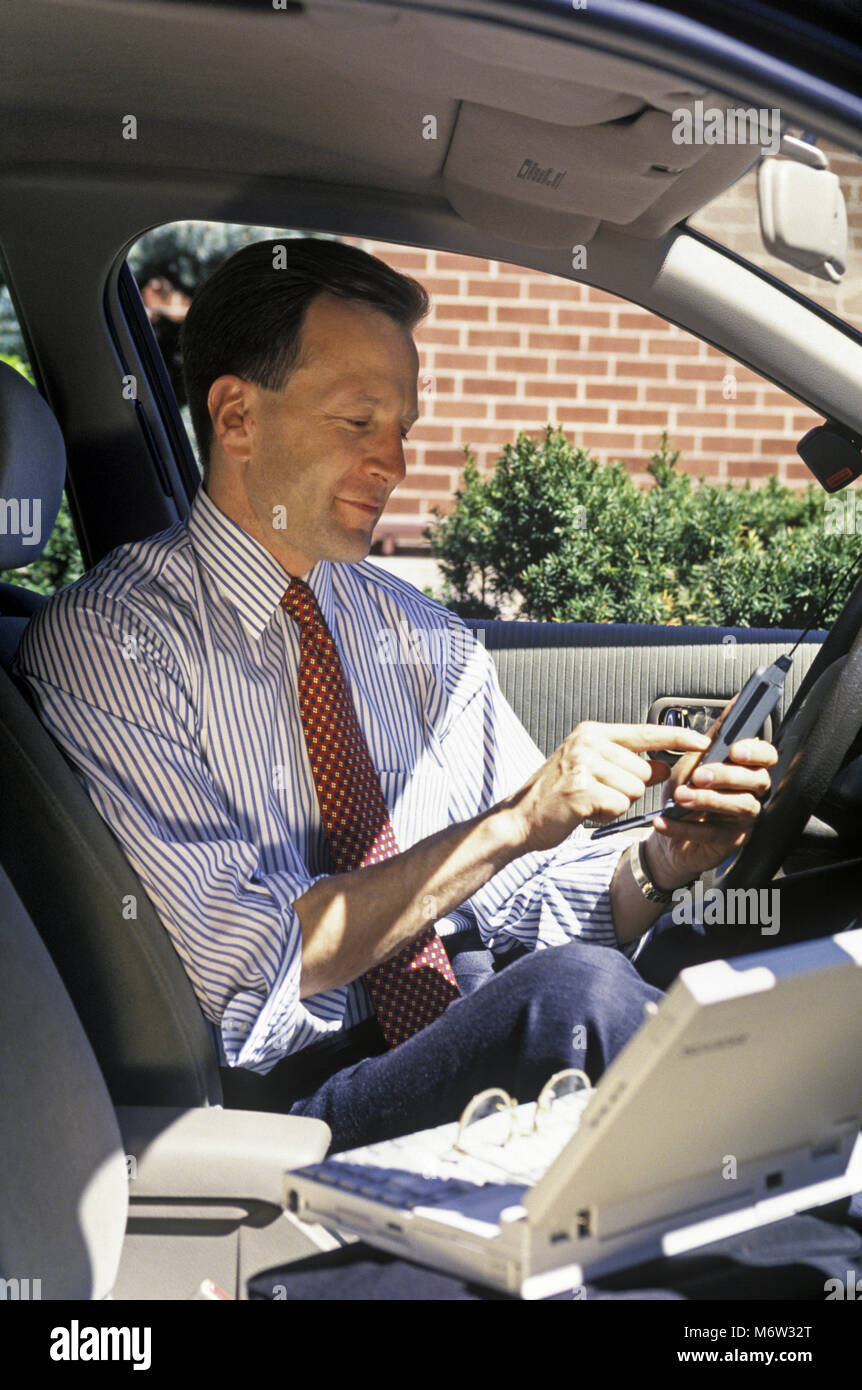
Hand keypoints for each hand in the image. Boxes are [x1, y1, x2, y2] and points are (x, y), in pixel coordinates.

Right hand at [504, 722, 712, 854]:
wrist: (520, 819)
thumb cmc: (556, 795)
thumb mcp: (593, 770)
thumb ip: (629, 765)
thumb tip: (664, 766)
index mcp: (592, 732)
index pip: (646, 732)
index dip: (678, 736)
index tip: (703, 741)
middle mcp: (588, 743)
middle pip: (643, 770)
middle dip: (629, 788)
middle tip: (599, 793)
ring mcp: (583, 765)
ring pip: (634, 790)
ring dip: (617, 803)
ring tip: (590, 802)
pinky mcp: (582, 790)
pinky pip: (619, 806)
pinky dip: (607, 815)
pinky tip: (585, 812)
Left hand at [645, 736, 778, 888]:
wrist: (668, 828)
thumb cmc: (685, 789)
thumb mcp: (693, 759)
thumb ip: (713, 737)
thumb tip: (735, 703)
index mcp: (747, 768)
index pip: (768, 756)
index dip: (756, 752)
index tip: (734, 750)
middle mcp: (753, 792)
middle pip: (757, 780)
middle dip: (727, 775)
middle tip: (698, 776)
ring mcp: (746, 818)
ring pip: (740, 806)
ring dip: (708, 799)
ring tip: (680, 796)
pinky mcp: (732, 840)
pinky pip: (714, 833)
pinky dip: (685, 827)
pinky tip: (666, 821)